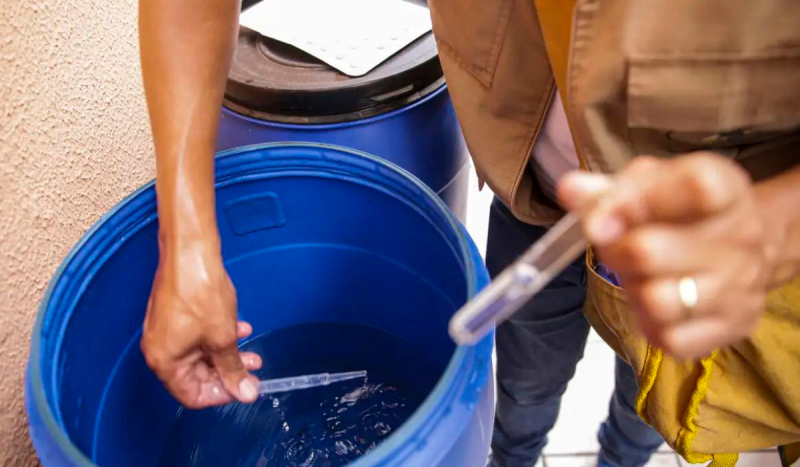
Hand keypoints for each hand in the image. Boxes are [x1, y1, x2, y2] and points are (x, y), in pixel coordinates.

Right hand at [141, 242, 260, 407]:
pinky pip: (197, 335)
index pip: (191, 395)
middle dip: (228, 372)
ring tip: (252, 350)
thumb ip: (233, 369)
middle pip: (196, 375)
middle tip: (253, 369)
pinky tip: (240, 327)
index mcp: (164, 362)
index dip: (220, 395)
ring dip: (227, 354)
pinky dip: (218, 336)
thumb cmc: (200, 294)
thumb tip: (244, 393)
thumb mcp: (223, 338)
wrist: (190, 253)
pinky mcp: (174, 315)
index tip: (243, 388)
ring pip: (201, 354)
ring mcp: (166, 331)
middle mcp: (160, 350)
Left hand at [558, 153, 768, 358]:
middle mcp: (741, 237)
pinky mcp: (733, 328)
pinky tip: (655, 306)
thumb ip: (609, 189)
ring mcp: (740, 287)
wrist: (742, 250)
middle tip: (616, 249)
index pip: (693, 187)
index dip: (634, 201)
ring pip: (658, 302)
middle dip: (615, 252)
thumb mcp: (650, 184)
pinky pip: (670, 338)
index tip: (600, 217)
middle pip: (648, 252)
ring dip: (634, 291)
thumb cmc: (682, 210)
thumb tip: (569, 189)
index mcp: (726, 188)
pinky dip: (650, 325)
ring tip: (640, 277)